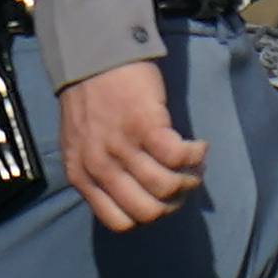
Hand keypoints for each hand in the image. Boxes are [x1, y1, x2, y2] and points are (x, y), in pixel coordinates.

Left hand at [61, 59, 201, 232]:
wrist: (92, 55)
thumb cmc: (90, 99)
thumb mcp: (80, 145)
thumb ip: (98, 171)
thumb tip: (134, 194)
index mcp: (82, 176)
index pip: (119, 221)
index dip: (147, 214)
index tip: (160, 197)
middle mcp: (99, 167)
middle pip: (147, 211)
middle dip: (173, 202)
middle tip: (182, 182)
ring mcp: (121, 147)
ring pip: (166, 188)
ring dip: (189, 179)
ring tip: (193, 163)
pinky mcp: (145, 126)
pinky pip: (179, 157)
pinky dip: (195, 155)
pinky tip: (197, 145)